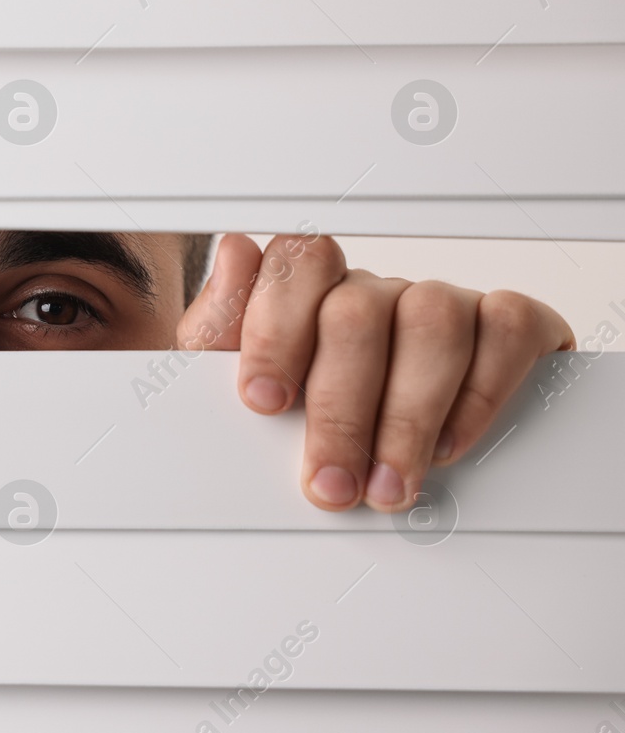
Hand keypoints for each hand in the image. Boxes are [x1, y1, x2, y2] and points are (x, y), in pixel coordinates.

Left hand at [175, 233, 574, 511]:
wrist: (388, 462)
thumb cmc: (308, 418)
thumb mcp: (237, 386)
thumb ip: (223, 326)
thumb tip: (236, 250)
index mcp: (309, 294)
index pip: (297, 266)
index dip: (278, 331)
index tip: (264, 400)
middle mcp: (375, 293)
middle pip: (357, 312)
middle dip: (340, 409)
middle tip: (332, 480)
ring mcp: (441, 303)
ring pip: (431, 319)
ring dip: (407, 416)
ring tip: (388, 483)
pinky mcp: (509, 326)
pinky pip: (506, 329)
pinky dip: (479, 393)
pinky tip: (449, 442)